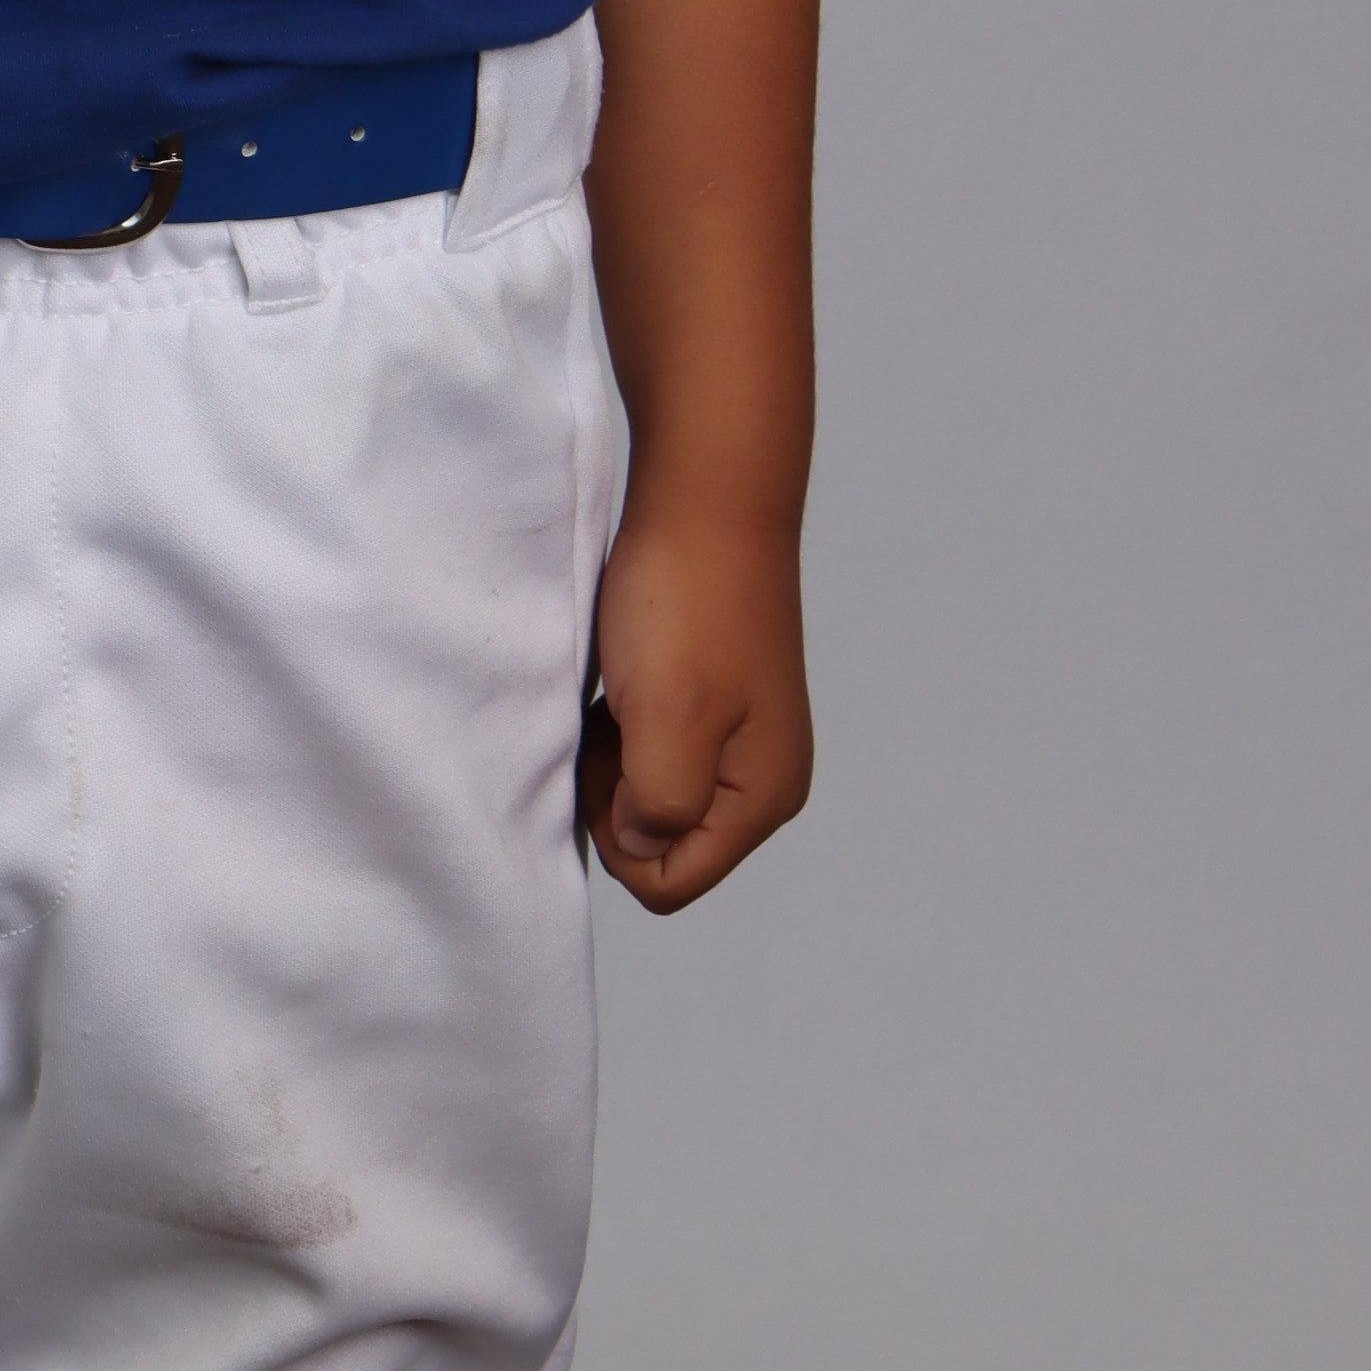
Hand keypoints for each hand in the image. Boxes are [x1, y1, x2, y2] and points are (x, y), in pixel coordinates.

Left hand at [580, 502, 811, 914]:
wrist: (707, 490)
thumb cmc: (687, 602)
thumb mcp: (667, 722)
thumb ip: (658, 808)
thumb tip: (642, 837)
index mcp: (763, 797)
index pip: (669, 880)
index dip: (618, 833)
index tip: (607, 758)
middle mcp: (760, 774)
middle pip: (661, 838)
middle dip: (616, 793)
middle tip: (609, 720)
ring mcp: (738, 730)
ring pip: (649, 786)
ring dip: (614, 753)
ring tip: (614, 690)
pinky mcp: (711, 690)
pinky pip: (651, 740)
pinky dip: (621, 719)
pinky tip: (618, 671)